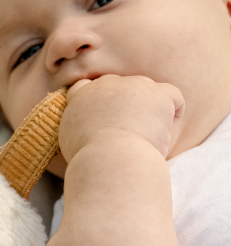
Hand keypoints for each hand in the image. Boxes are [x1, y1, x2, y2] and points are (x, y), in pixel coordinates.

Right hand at [59, 75, 184, 161]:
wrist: (110, 159)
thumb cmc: (91, 160)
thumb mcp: (72, 141)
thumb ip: (79, 126)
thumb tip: (90, 129)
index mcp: (81, 96)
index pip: (85, 86)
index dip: (96, 101)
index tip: (103, 118)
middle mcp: (105, 85)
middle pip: (118, 85)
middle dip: (123, 103)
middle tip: (126, 130)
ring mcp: (133, 86)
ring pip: (145, 89)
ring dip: (146, 108)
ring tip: (145, 135)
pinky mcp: (158, 94)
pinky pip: (172, 96)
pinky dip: (173, 111)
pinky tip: (165, 130)